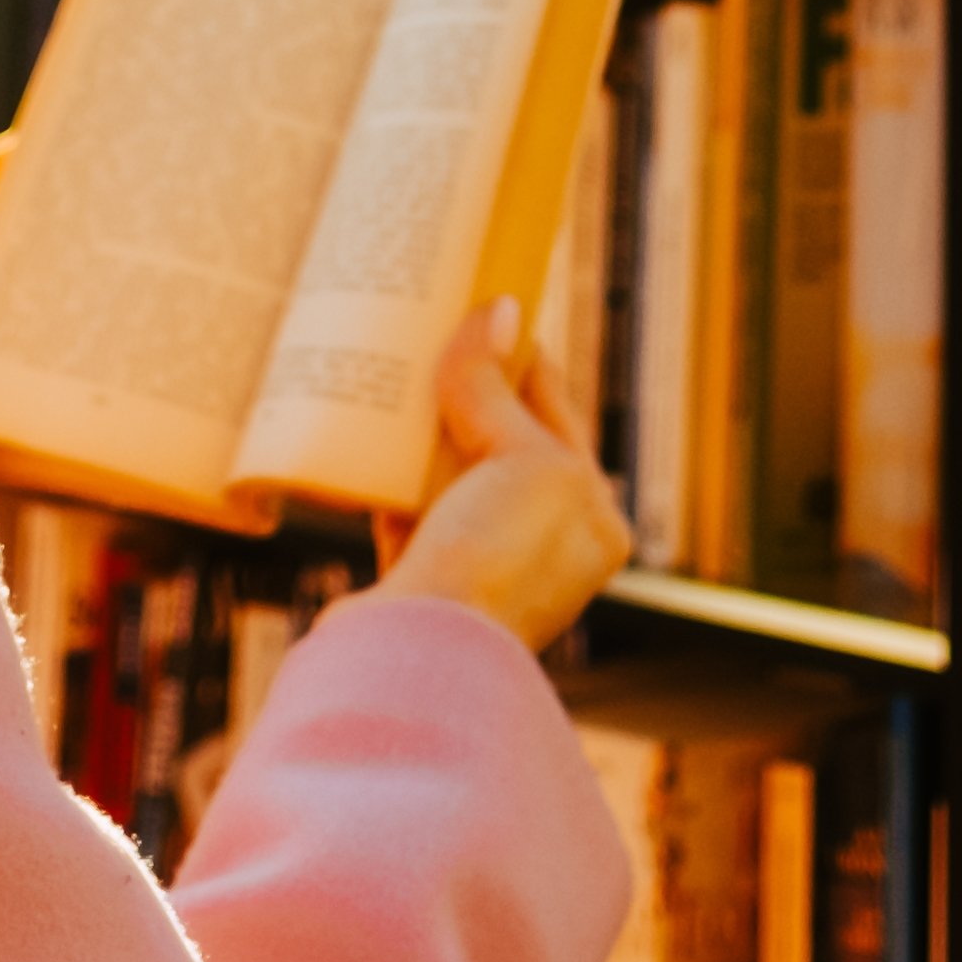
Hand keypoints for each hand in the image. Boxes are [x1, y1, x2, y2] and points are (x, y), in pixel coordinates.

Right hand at [368, 300, 633, 654]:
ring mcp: (482, 565)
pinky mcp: (423, 580)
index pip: (559, 415)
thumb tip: (499, 309)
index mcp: (594, 517)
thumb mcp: (520, 458)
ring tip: (396, 370)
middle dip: (469, 390)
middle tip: (433, 330)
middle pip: (502, 444)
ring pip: (452, 477)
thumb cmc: (498, 558)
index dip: (524, 357)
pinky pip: (407, 512)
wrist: (424, 655)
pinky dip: (389, 477)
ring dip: (425, 430)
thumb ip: (499, 389)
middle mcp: (545, 544)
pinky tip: (367, 436)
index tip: (486, 306)